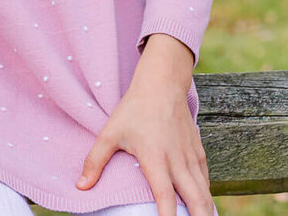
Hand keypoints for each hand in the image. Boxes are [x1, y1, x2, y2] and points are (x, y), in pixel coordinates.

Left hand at [77, 34, 212, 215]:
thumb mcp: (110, 133)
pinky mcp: (199, 152)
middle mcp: (177, 161)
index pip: (165, 196)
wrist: (162, 84)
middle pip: (196, 200)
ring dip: (205, 211)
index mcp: (155, 158)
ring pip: (205, 192)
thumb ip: (94, 160)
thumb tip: (81, 186)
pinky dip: (206, 196)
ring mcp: (191, 157)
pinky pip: (206, 180)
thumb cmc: (134, 109)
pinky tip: (202, 207)